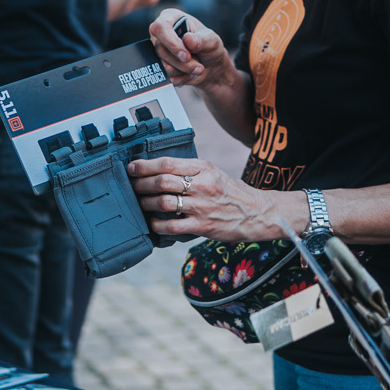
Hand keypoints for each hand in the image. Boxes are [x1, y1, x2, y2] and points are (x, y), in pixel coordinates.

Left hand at [126, 155, 293, 242]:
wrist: (257, 213)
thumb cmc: (231, 192)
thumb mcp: (213, 172)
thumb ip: (190, 170)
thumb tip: (159, 170)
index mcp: (204, 168)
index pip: (167, 163)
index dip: (145, 165)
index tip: (132, 168)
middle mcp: (202, 185)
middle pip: (162, 182)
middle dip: (141, 184)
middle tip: (132, 186)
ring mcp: (202, 206)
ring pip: (163, 202)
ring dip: (146, 203)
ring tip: (140, 203)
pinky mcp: (203, 226)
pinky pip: (172, 226)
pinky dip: (157, 224)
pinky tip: (153, 223)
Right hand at [148, 10, 232, 89]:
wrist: (210, 66)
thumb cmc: (209, 47)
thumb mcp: (212, 40)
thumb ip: (201, 39)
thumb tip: (188, 40)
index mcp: (171, 18)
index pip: (160, 27)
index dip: (171, 43)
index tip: (186, 56)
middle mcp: (161, 34)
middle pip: (161, 50)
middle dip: (183, 63)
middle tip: (199, 65)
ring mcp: (158, 51)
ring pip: (163, 65)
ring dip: (184, 70)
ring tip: (198, 68)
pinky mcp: (159, 66)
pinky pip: (165, 77)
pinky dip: (180, 78)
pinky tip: (190, 74)